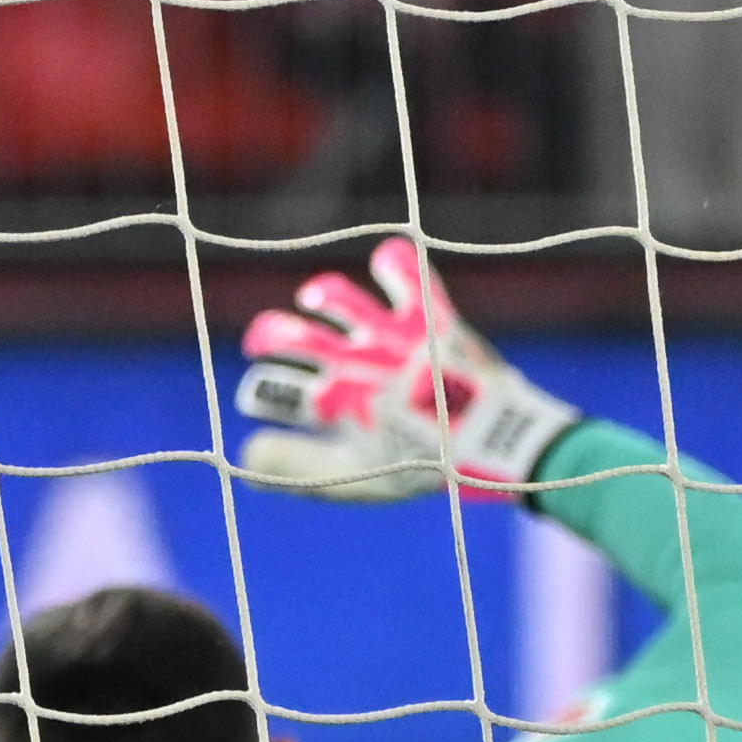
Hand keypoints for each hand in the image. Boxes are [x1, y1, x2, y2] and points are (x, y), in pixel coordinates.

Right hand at [234, 234, 587, 503]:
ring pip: (338, 297)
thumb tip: (244, 456)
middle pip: (289, 335)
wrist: (498, 443)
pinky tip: (383, 265)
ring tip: (314, 300)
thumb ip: (294, 468)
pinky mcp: (429, 315)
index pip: (270, 389)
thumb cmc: (422, 467)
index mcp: (335, 403)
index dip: (257, 393)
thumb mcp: (353, 480)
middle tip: (263, 342)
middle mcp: (356, 361)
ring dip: (319, 296)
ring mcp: (392, 335)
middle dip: (266, 337)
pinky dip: (390, 261)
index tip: (263, 398)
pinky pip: (404, 269)